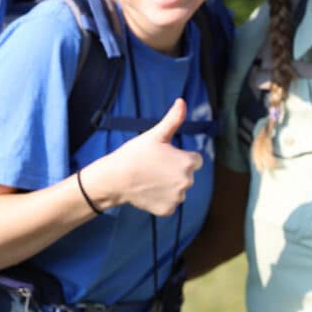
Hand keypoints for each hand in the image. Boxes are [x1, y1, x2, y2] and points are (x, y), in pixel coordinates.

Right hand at [88, 98, 202, 216]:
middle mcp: (187, 182)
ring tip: (150, 179)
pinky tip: (149, 191)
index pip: (195, 160)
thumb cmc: (135, 154)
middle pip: (187, 175)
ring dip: (170, 185)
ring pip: (179, 189)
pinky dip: (162, 199)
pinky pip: (170, 203)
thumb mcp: (155, 135)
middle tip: (155, 167)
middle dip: (175, 171)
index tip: (165, 156)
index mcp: (187, 162)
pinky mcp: (168, 210)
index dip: (180, 156)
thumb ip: (173, 119)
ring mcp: (177, 198)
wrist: (116, 178)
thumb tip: (182, 101)